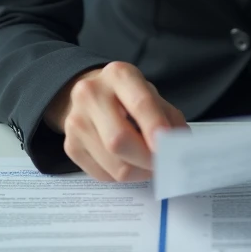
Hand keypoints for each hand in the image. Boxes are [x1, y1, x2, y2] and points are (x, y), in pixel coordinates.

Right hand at [50, 61, 188, 182]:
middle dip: (146, 159)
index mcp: (118, 75)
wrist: (87, 93)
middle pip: (119, 140)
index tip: (168, 147)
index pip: (140, 103)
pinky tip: (127, 162)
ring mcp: (76, 121)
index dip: (155, 127)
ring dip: (138, 172)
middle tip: (163, 165)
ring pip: (113, 165)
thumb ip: (168, 117)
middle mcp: (92, 94)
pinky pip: (102, 175)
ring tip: (147, 164)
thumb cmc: (125, 95)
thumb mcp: (149, 93)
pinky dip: (121, 176)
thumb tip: (180, 147)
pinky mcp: (70, 146)